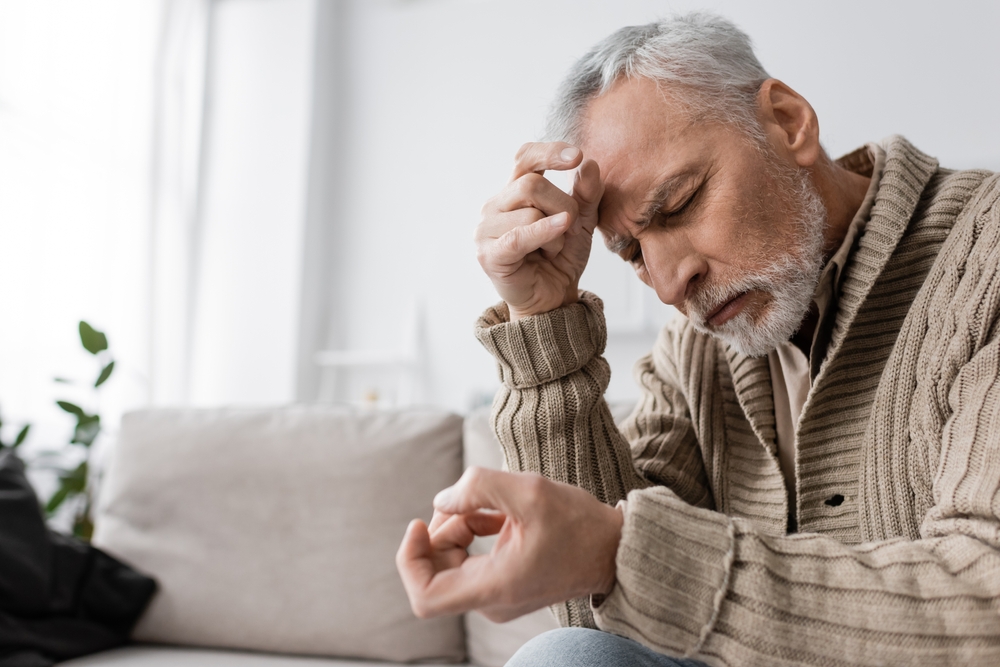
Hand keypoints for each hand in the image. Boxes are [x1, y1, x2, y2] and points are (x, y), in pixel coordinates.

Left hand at [395, 467, 622, 621]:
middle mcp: (491, 601)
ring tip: (488, 504)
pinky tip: (496, 514)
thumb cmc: (579, 523)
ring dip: (458, 527)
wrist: (616, 549)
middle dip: (440, 531)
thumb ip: (477, 487)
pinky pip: (470, 561)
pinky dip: (473, 532)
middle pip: (435, 571)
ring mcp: (497, 596)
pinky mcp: (504, 585)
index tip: (418, 524)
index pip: (425, 596)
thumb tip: (441, 500)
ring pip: (452, 562)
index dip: (410, 559)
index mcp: (495, 587)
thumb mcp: (529, 491)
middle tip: (465, 502)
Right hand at [475, 142, 602, 319]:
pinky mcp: (488, 253)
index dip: (548, 153)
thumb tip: (590, 164)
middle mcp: (495, 205)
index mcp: (514, 191)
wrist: (552, 300)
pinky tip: (561, 232)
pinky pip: (520, 235)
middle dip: (563, 205)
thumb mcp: (581, 222)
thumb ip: (586, 194)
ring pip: (530, 211)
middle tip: (571, 229)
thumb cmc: (560, 259)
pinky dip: (544, 232)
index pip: (525, 158)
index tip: (576, 156)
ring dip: (555, 233)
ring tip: (553, 250)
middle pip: (532, 185)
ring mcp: (486, 229)